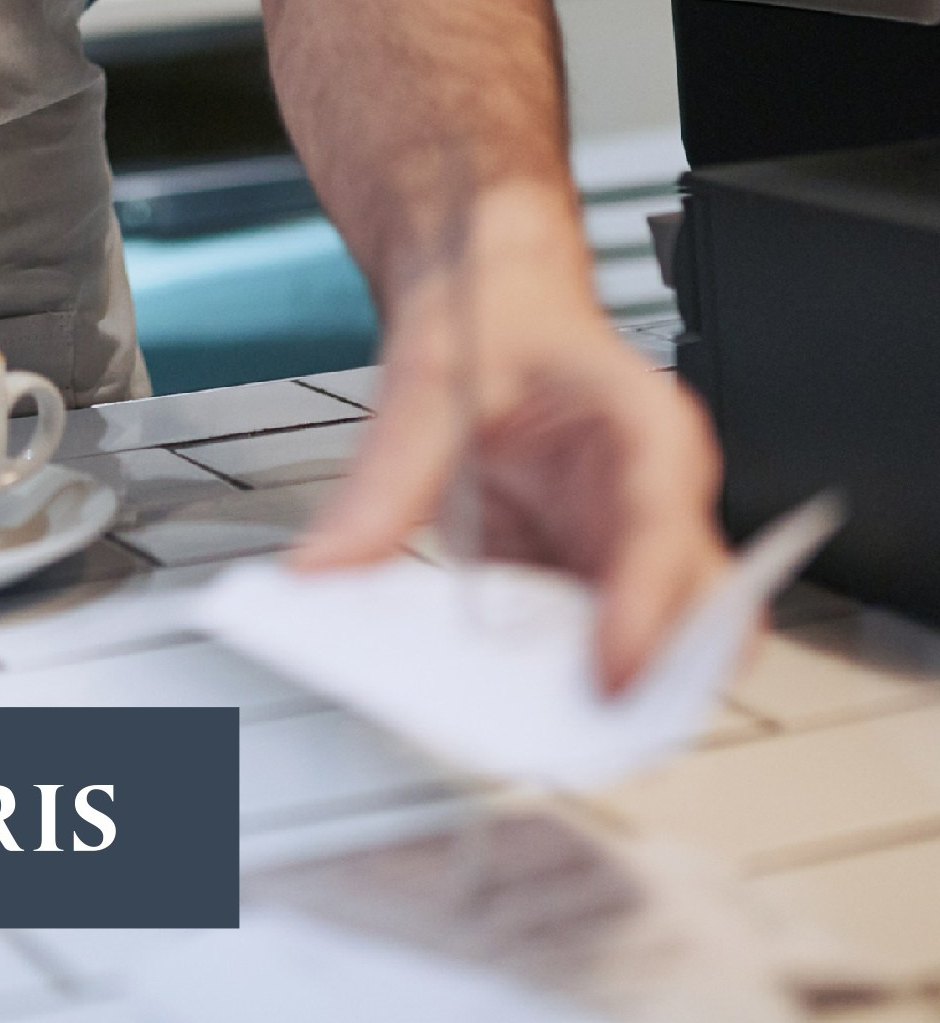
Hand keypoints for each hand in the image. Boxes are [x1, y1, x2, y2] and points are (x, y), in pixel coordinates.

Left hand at [291, 181, 725, 691]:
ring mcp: (624, 549)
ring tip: (515, 726)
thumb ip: (383, 480)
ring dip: (598, 696)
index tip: (607, 676)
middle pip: (697, 619)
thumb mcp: (428, 381)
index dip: (647, 613)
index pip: (665, 532)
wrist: (485, 287)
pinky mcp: (583, 580)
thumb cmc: (492, 311)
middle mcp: (654, 501)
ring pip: (654, 652)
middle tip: (574, 735)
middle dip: (654, 685)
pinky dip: (548, 685)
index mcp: (645, 432)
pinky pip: (584, 651)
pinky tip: (491, 698)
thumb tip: (326, 566)